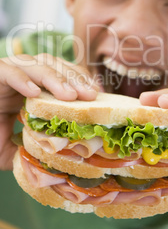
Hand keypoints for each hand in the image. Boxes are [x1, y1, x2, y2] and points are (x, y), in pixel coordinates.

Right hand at [0, 53, 97, 170]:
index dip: (81, 81)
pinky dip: (21, 80)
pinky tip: (34, 93)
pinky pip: (8, 71)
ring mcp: (9, 71)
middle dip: (74, 79)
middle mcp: (25, 73)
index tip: (97, 96)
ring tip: (70, 96)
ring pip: (37, 64)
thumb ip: (29, 150)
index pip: (65, 74)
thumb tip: (54, 164)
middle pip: (56, 66)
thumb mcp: (11, 146)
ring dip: (55, 78)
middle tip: (90, 96)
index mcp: (35, 84)